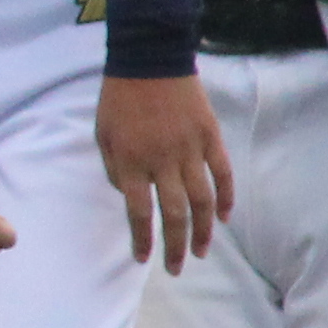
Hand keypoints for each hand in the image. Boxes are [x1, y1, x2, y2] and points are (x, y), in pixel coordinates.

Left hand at [97, 70, 232, 273]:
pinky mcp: (210, 137)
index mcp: (132, 161)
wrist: (149, 58)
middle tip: (176, 268)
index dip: (142, 239)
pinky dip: (226, 197)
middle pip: (175, 214)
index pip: (139, 211)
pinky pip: (222, 173)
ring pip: (203, 200)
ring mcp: (190, 149)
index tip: (143, 258)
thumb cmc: (119, 98)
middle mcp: (163, 161)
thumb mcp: (102, 135)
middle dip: (175, 246)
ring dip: (203, 230)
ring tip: (201, 251)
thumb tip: (131, 197)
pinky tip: (223, 218)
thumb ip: (114, 169)